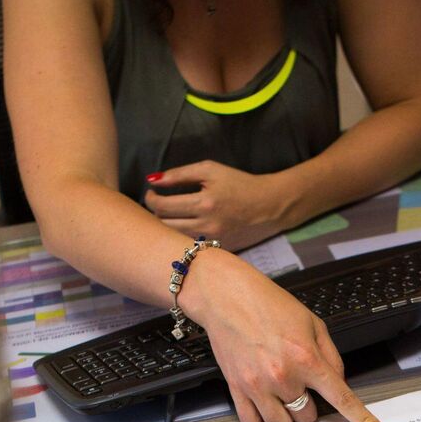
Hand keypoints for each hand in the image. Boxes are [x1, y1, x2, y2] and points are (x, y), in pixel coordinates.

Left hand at [144, 160, 290, 250]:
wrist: (269, 206)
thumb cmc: (239, 184)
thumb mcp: (211, 170)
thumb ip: (180, 174)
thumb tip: (153, 179)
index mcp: (204, 203)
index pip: (162, 206)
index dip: (151, 199)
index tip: (152, 192)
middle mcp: (207, 226)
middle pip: (164, 226)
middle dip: (156, 213)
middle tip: (158, 203)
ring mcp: (212, 242)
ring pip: (173, 239)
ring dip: (165, 226)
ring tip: (170, 214)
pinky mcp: (217, 251)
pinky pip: (189, 246)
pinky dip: (181, 236)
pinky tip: (184, 226)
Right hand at [183, 249, 389, 421]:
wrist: (228, 297)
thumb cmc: (268, 304)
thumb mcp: (312, 323)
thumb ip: (330, 356)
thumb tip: (338, 383)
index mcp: (306, 358)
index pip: (342, 398)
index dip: (361, 419)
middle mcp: (283, 376)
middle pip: (308, 417)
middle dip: (308, 405)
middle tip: (298, 385)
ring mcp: (258, 386)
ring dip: (286, 417)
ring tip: (280, 395)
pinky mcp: (236, 390)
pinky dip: (260, 419)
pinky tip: (262, 402)